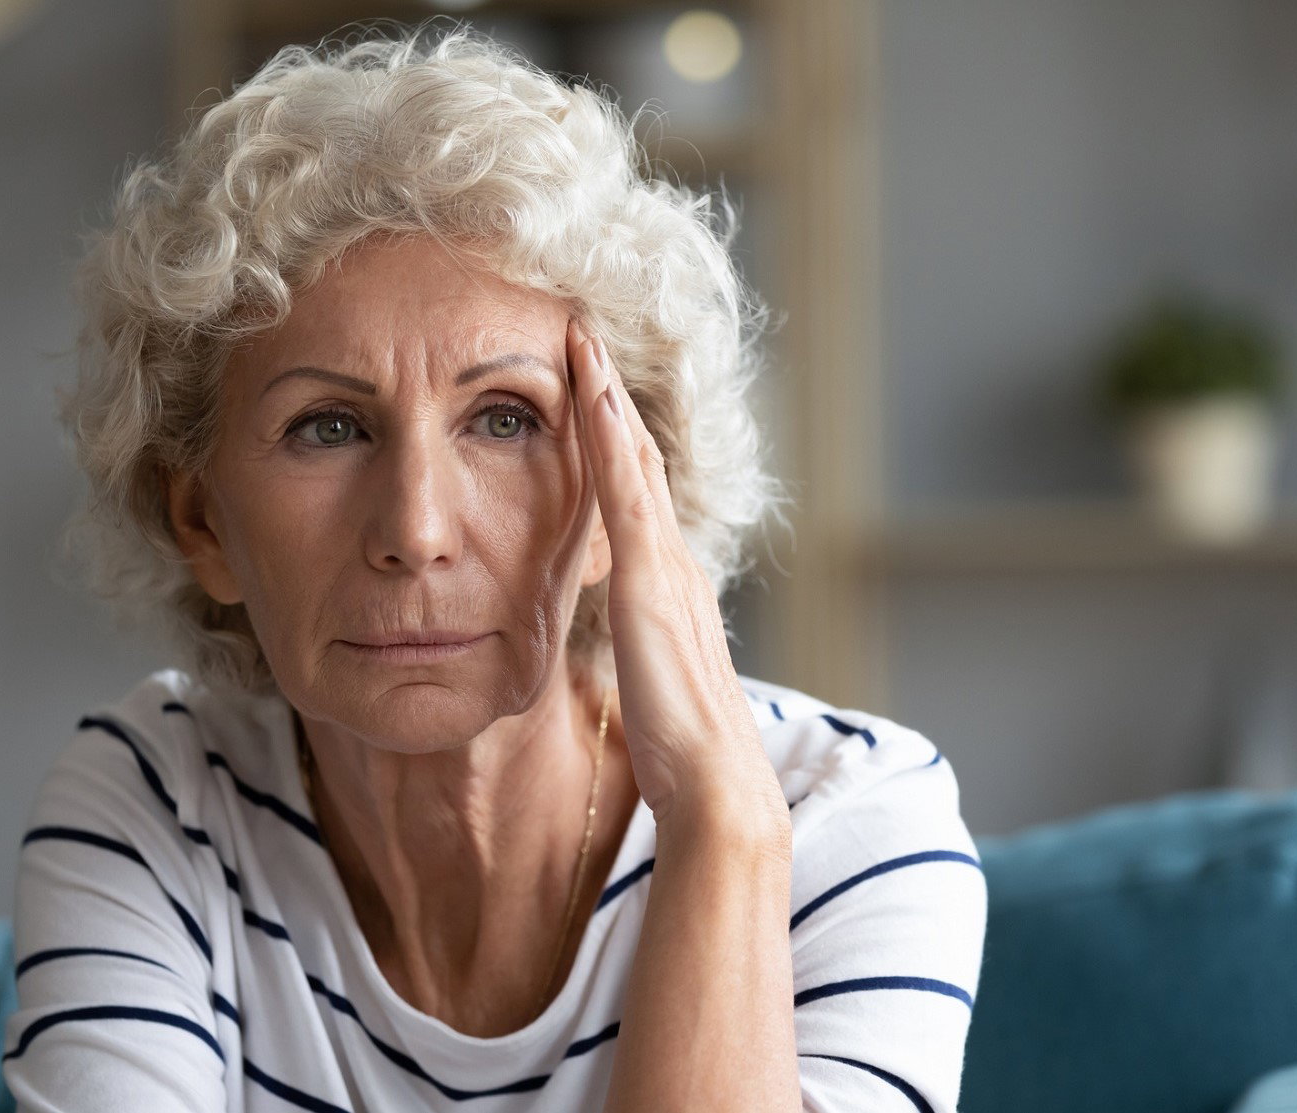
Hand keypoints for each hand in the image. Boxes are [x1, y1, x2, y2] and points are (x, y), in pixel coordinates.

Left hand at [566, 318, 787, 835]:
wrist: (717, 782)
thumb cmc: (684, 749)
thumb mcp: (651, 681)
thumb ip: (639, 649)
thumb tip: (627, 648)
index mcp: (671, 585)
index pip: (638, 492)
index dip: (614, 436)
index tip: (588, 386)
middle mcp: (674, 561)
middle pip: (639, 457)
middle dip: (611, 393)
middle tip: (583, 331)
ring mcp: (666, 564)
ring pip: (634, 457)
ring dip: (606, 392)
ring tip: (579, 336)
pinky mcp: (651, 578)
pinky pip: (624, 489)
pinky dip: (606, 434)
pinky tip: (587, 390)